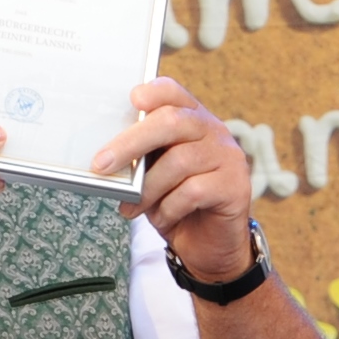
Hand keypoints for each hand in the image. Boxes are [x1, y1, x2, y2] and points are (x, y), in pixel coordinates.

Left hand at [99, 77, 253, 275]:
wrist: (210, 246)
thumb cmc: (176, 204)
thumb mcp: (154, 175)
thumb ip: (141, 158)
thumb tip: (106, 158)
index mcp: (193, 120)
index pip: (175, 93)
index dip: (154, 92)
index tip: (132, 100)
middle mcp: (215, 132)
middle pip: (172, 122)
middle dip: (131, 142)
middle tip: (102, 164)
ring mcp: (229, 158)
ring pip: (179, 161)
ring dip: (147, 188)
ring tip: (130, 207)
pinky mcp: (235, 187)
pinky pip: (193, 191)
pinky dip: (169, 207)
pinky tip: (161, 217)